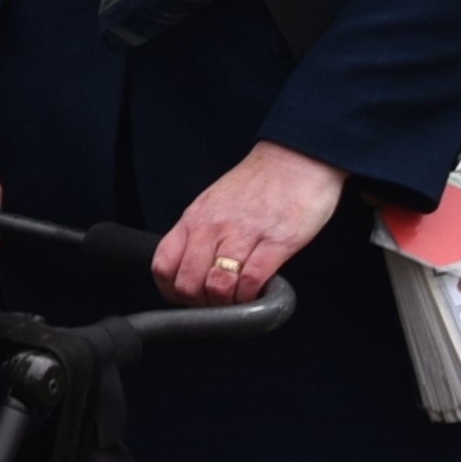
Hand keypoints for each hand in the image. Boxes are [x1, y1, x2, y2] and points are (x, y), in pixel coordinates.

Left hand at [155, 141, 344, 305]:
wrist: (297, 157)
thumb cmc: (258, 183)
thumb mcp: (213, 203)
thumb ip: (200, 233)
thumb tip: (191, 269)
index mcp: (194, 218)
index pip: (163, 266)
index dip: (172, 291)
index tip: (189, 298)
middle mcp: (213, 226)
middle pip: (188, 283)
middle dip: (201, 303)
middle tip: (219, 304)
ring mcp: (244, 233)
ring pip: (217, 286)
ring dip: (228, 303)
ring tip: (240, 299)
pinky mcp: (278, 241)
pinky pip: (253, 280)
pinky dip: (253, 296)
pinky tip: (260, 292)